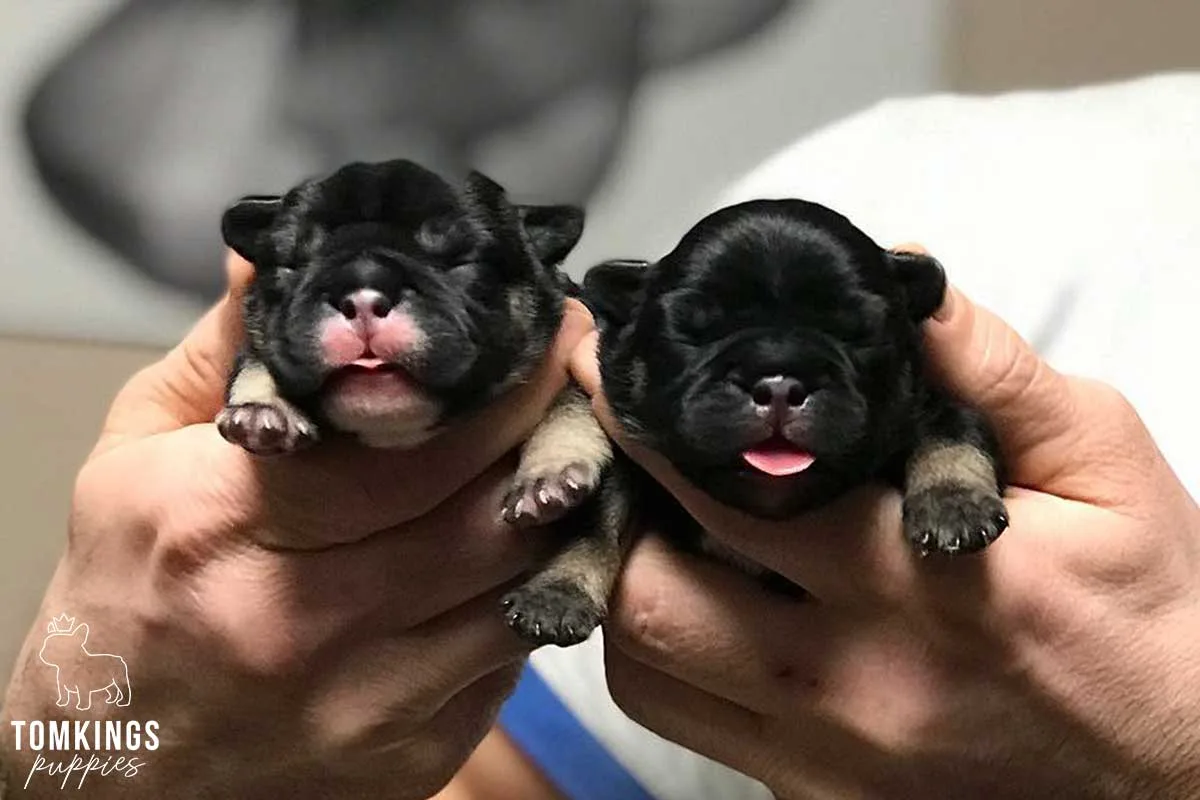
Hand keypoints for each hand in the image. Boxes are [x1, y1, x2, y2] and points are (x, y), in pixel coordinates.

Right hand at [1, 252, 592, 798]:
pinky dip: (536, 587)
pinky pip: (515, 653)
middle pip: (484, 513)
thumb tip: (278, 257)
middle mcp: (301, 623)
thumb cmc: (122, 599)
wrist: (110, 770)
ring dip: (565, 510)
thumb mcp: (133, 458)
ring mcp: (368, 702)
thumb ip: (222, 354)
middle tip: (580, 373)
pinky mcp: (415, 754)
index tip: (542, 328)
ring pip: (521, 585)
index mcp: (220, 525)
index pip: (404, 446)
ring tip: (575, 447)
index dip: (499, 385)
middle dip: (555, 430)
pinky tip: (534, 539)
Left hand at [571, 247, 1199, 798]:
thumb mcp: (1104, 467)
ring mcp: (824, 756)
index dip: (645, 421)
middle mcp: (854, 680)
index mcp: (923, 581)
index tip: (608, 368)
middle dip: (611, 507)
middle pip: (648, 593)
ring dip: (624, 581)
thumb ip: (993, 373)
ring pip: (646, 668)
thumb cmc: (1150, 617)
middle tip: (619, 446)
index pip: (729, 489)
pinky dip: (661, 655)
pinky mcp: (816, 799)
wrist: (1183, 777)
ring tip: (651, 517)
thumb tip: (899, 284)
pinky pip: (688, 726)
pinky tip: (697, 600)